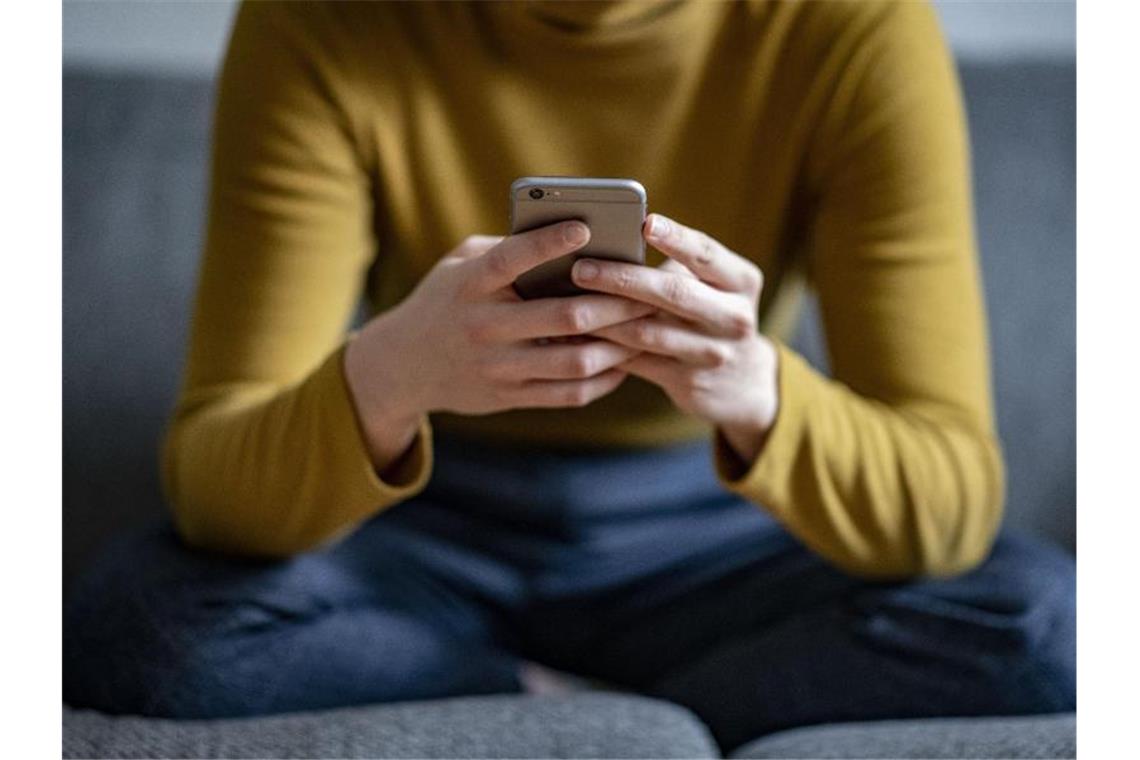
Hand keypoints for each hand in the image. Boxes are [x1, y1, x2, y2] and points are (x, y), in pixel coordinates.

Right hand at [344, 221, 654, 469]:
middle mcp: (483, 327)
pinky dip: (602, 380)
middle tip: (648, 291)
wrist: (402, 366)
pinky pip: (567, 394)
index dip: (549, 243)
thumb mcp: (459, 265)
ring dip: (617, 346)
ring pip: (573, 361)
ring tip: (644, 329)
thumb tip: (566, 237)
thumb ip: (504, 250)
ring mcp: (496, 367)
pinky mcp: (507, 397)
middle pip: (562, 317)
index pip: (511, 259)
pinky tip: (622, 364)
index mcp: (470, 285)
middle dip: (614, 304)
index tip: (586, 227)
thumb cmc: (444, 301)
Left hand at [572, 213, 779, 465]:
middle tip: (581, 269)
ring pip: (648, 332)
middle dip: (623, 279)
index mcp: (741, 281)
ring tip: (568, 303)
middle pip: (673, 293)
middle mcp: (734, 317)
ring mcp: (713, 353)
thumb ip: (678, 269)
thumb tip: (612, 242)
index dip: (676, 238)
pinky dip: (604, 348)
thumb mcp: (714, 288)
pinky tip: (577, 336)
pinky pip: (637, 362)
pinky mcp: (689, 382)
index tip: (645, 222)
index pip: (706, 254)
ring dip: (603, 317)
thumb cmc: (712, 315)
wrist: (744, 382)